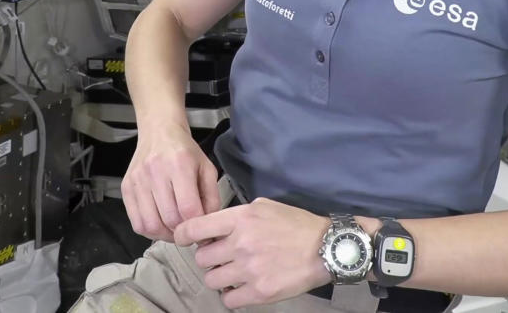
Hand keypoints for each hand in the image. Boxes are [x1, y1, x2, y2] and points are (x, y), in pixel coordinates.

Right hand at [121, 123, 220, 241]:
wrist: (159, 131)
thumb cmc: (185, 151)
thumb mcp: (207, 168)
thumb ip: (212, 198)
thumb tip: (208, 225)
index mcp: (180, 164)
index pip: (188, 208)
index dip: (197, 225)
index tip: (201, 228)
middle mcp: (155, 171)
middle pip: (169, 219)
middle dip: (182, 231)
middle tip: (188, 230)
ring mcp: (138, 180)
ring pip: (151, 225)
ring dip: (165, 234)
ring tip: (174, 229)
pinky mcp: (126, 187)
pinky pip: (136, 222)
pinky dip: (150, 231)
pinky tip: (160, 224)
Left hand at [175, 199, 330, 308]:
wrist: (325, 248)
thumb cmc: (295, 224)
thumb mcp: (263, 207)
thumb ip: (235, 216)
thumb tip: (212, 227)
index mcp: (240, 219)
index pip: (194, 228)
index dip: (182, 235)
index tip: (184, 239)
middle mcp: (240, 244)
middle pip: (201, 258)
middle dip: (209, 258)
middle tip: (223, 257)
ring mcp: (249, 270)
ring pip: (212, 280)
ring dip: (220, 278)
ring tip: (234, 273)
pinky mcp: (260, 292)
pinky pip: (228, 301)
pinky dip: (232, 296)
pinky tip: (243, 288)